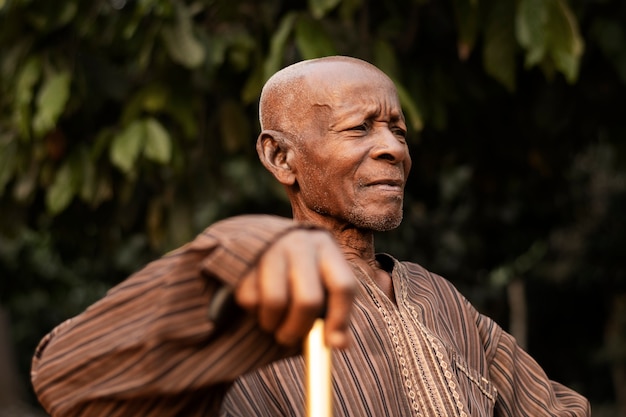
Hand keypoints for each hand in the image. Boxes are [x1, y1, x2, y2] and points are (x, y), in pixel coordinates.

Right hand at [235, 229, 354, 348]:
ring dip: (272, 324)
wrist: (260, 240)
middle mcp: (300, 244)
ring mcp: (270, 249)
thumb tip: (340, 345)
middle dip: (298, 328)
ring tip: (272, 323)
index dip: (340, 319)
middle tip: (289, 337)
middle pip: (308, 300)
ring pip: (275, 302)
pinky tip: (257, 304)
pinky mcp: (243, 258)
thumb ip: (333, 313)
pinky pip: (249, 299)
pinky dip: (252, 311)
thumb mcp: (321, 281)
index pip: (342, 286)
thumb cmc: (299, 270)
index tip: (332, 344)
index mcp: (326, 248)